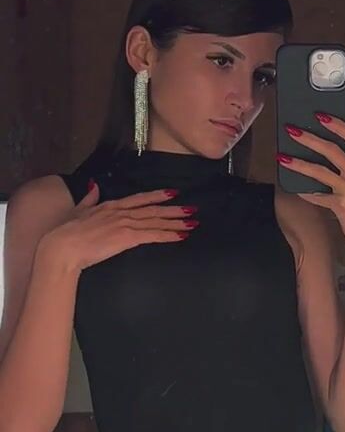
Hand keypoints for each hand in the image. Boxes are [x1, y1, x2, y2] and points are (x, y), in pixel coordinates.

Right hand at [39, 182, 194, 274]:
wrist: (63, 246)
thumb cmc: (67, 232)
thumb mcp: (78, 210)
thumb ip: (89, 198)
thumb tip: (94, 185)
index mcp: (111, 206)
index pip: (139, 199)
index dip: (157, 196)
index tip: (172, 193)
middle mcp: (121, 212)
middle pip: (153, 210)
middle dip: (174, 210)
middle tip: (191, 209)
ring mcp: (125, 223)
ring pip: (156, 221)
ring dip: (176, 222)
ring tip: (192, 222)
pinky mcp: (128, 237)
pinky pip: (154, 235)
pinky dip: (169, 235)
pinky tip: (181, 235)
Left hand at [278, 116, 344, 255]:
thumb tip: (321, 153)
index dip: (337, 124)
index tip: (320, 115)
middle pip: (333, 150)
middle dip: (310, 138)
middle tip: (292, 130)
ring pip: (321, 171)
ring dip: (299, 163)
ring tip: (283, 157)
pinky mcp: (343, 206)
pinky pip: (318, 196)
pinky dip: (305, 191)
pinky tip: (293, 187)